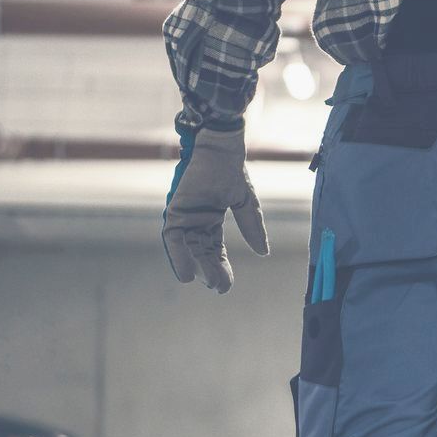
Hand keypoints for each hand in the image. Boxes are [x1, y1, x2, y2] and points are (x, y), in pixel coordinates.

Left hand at [163, 123, 268, 293]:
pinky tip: (187, 274)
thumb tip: (263, 252)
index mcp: (212, 219)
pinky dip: (178, 257)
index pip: (215, 249)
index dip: (221, 267)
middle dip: (211, 271)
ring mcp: (184, 215)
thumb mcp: (245, 203)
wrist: (220, 148)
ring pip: (187, 249)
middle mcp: (196, 220)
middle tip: (218, 288)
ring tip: (206, 283)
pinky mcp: (175, 210)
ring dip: (196, 267)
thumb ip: (251, 228)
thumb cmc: (231, 170)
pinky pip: (173, 239)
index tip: (227, 285)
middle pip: (202, 252)